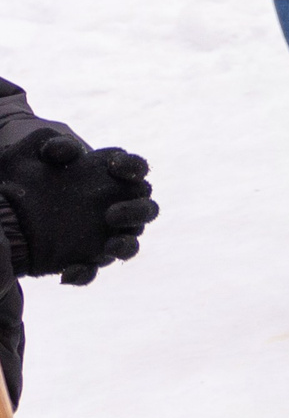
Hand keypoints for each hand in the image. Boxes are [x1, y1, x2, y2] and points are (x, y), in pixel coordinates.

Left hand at [0, 124, 157, 283]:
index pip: (137, 169)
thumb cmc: (31, 170)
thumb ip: (54, 144)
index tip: (114, 168)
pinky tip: (67, 273)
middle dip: (135, 212)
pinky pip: (92, 269)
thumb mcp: (36, 151)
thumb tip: (67, 150)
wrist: (8, 201)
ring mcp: (105, 234)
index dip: (133, 167)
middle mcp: (119, 206)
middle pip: (146, 210)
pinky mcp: (85, 257)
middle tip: (111, 213)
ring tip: (109, 246)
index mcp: (114, 177)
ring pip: (130, 244)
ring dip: (124, 246)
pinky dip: (84, 273)